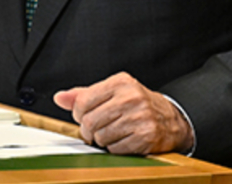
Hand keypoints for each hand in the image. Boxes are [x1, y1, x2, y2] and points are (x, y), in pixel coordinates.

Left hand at [54, 72, 193, 154]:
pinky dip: (115, 148)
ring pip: (101, 137)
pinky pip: (115, 149)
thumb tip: (60, 98)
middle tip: (95, 130)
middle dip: (88, 130)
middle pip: (90, 121)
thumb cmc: (137, 105)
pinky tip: (124, 140)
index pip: (83, 101)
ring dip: (102, 140)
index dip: (79, 114)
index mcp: (120, 82)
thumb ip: (84, 95)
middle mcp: (131, 98)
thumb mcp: (112, 92)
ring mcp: (140, 117)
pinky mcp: (146, 136)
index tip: (85, 116)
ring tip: (112, 133)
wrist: (171, 119)